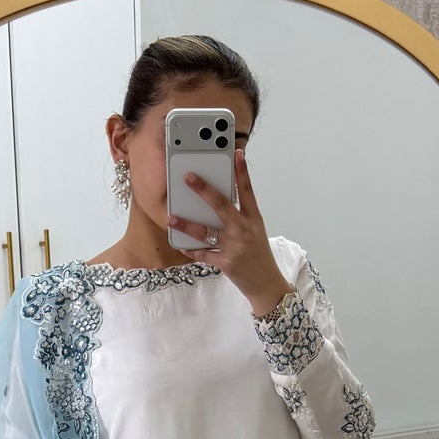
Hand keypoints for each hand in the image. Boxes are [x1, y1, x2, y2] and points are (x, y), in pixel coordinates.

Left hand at [166, 148, 290, 316]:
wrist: (267, 284)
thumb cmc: (259, 255)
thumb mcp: (255, 231)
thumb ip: (240, 216)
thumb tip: (217, 202)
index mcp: (254, 219)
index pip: (248, 191)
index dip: (242, 171)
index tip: (237, 154)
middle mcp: (244, 230)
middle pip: (222, 205)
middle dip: (203, 190)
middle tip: (189, 177)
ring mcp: (235, 247)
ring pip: (206, 232)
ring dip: (186, 225)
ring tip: (172, 218)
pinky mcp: (226, 263)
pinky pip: (204, 255)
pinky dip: (192, 250)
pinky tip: (182, 245)